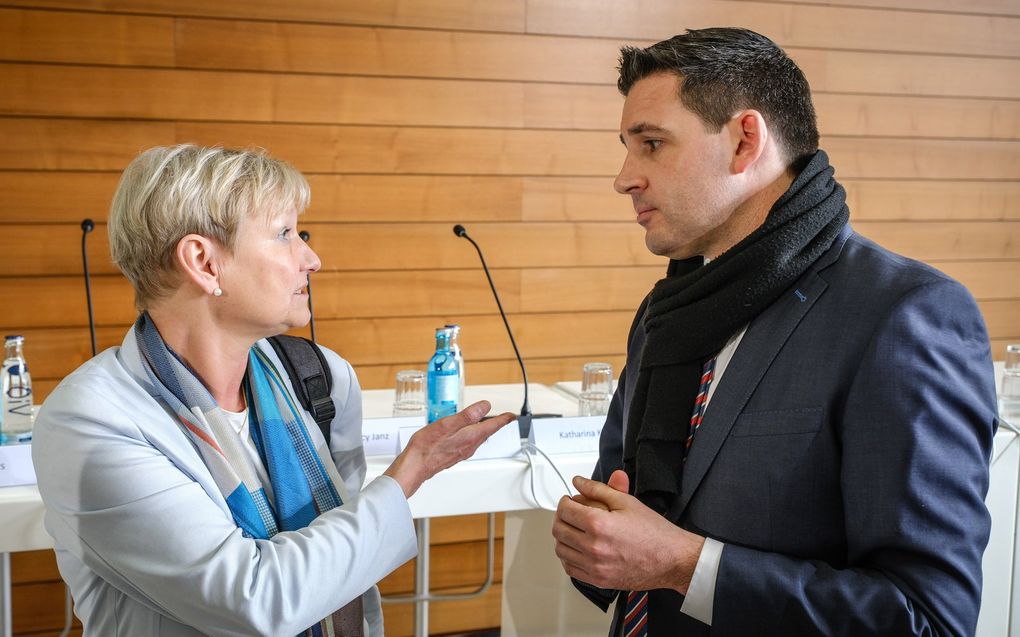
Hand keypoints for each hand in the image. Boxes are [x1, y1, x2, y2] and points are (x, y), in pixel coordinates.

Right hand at [383, 401, 513, 497]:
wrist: (414, 467)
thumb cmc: (426, 447)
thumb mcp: (447, 425)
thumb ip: (467, 416)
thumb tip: (485, 406)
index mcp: (470, 437)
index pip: (492, 427)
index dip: (503, 419)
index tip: (511, 416)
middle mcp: (468, 446)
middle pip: (487, 433)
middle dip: (496, 425)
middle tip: (504, 419)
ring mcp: (461, 452)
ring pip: (478, 439)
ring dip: (485, 430)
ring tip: (488, 424)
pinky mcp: (453, 455)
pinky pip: (468, 443)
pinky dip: (472, 435)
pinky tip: (466, 434)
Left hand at [552, 470, 704, 593]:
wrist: (672, 559)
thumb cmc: (654, 533)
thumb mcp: (627, 502)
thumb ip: (599, 488)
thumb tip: (579, 482)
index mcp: (599, 524)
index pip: (565, 510)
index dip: (564, 501)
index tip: (569, 500)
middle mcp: (593, 547)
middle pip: (558, 530)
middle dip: (561, 517)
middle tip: (569, 513)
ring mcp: (595, 566)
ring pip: (561, 550)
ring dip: (562, 537)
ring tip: (573, 529)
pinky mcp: (598, 580)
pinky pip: (570, 568)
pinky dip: (568, 557)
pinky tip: (577, 549)